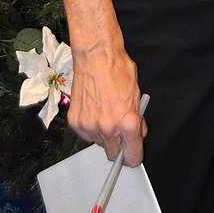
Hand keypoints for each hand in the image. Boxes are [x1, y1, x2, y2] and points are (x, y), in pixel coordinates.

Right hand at [68, 42, 146, 165]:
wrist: (96, 56)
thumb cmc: (117, 69)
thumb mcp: (137, 94)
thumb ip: (138, 118)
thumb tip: (138, 134)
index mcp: (127, 122)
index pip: (132, 156)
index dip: (134, 156)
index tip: (133, 155)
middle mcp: (108, 128)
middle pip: (114, 155)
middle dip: (119, 146)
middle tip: (120, 130)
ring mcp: (90, 126)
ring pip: (99, 143)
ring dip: (103, 134)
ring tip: (105, 111)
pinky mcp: (76, 122)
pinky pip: (86, 134)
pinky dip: (91, 126)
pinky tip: (94, 109)